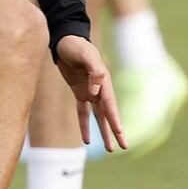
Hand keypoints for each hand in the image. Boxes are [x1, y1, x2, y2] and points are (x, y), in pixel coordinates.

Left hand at [54, 35, 126, 153]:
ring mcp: (90, 91)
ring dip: (103, 132)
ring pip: (98, 116)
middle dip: (115, 131)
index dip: (115, 119)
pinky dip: (84, 125)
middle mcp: (100, 89)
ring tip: (110, 148)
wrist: (64, 39)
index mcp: (104, 81)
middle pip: (108, 114)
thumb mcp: (84, 54)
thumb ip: (94, 71)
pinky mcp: (79, 92)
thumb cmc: (75, 45)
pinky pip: (83, 112)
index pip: (110, 104)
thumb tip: (96, 90)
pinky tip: (86, 139)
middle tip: (123, 147)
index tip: (120, 133)